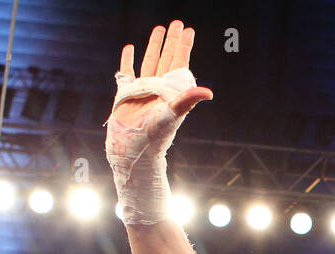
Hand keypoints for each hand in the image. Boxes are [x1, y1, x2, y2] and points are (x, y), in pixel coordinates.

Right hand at [106, 21, 211, 223]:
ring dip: (153, 46)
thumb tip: (209, 92)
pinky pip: (126, 72)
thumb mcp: (172, 114)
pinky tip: (130, 48)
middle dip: (172, 41)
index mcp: (170, 90)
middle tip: (176, 22)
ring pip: (149, 61)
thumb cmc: (154, 135)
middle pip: (166, 58)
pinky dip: (128, 59)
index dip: (184, 46)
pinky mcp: (126, 94)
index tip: (189, 29)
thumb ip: (187, 100)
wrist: (133, 150)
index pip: (180, 62)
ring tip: (158, 29)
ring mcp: (142, 90)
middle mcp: (158, 88)